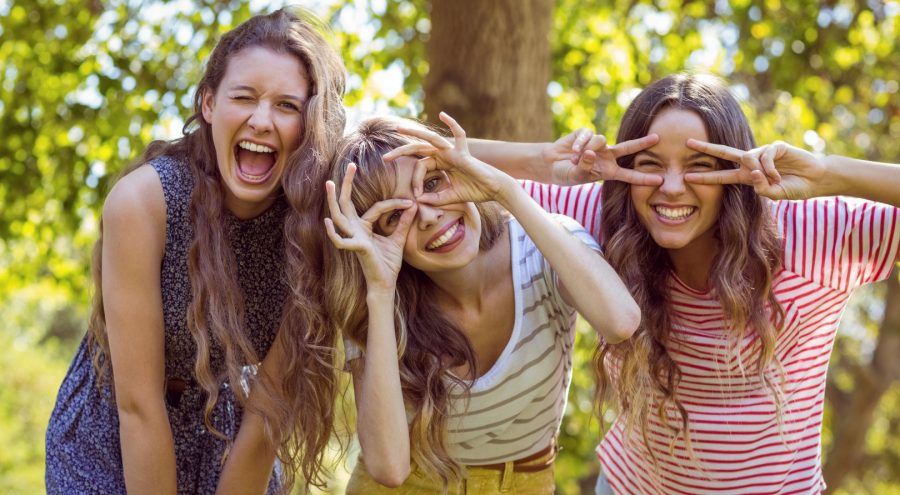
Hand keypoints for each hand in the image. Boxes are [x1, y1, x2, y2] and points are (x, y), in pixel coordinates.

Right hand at [324, 163, 416, 290]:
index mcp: (364, 227)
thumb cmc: (388, 263)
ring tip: (329, 183)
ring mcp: (353, 238)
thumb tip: (413, 205)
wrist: (386, 283)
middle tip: (350, 164)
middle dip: (346, 184)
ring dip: (333, 200)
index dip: (394, 203)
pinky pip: (340, 241)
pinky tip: (328, 221)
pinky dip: (333, 233)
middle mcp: (355, 230)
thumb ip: (403, 223)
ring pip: (339, 216)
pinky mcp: (357, 249)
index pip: (376, 207)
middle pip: (346, 203)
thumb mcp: (398, 239)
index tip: (411, 202)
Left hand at [384, 112, 514, 205]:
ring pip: (431, 139)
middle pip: (419, 149)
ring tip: (399, 128)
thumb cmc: (474, 192)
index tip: (417, 195)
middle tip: (385, 158)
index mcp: (440, 164)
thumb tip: (418, 201)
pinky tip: (442, 114)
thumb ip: (434, 199)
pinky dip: (452, 123)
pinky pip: (459, 134)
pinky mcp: (463, 152)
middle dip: (401, 152)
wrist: (493, 190)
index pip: (420, 167)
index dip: (415, 181)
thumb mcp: (449, 197)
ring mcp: (453, 151)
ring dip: (414, 132)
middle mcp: (444, 154)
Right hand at [543, 129, 662, 185]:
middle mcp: (607, 156)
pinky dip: (579, 144)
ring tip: (574, 159)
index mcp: (608, 171)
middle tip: (657, 138)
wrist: (551, 163)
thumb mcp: (576, 176)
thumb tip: (591, 152)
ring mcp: (597, 144)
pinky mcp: (586, 134)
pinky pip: (587, 135)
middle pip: (628, 148)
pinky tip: (572, 150)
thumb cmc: (566, 174)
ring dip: (587, 149)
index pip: (629, 175)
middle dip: (642, 143)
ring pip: (600, 140)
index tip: (660, 180)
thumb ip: (584, 166)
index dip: (643, 178)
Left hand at [684, 139, 826, 199]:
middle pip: (724, 153)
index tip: (687, 176)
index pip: (722, 175)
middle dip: (706, 148)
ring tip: (774, 180)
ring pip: (749, 159)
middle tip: (687, 143)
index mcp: (747, 176)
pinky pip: (765, 157)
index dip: (706, 176)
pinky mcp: (776, 146)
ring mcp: (763, 153)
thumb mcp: (775, 195)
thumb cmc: (794, 188)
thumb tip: (752, 175)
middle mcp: (751, 162)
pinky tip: (780, 175)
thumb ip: (762, 189)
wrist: (816, 179)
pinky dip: (771, 168)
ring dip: (759, 172)